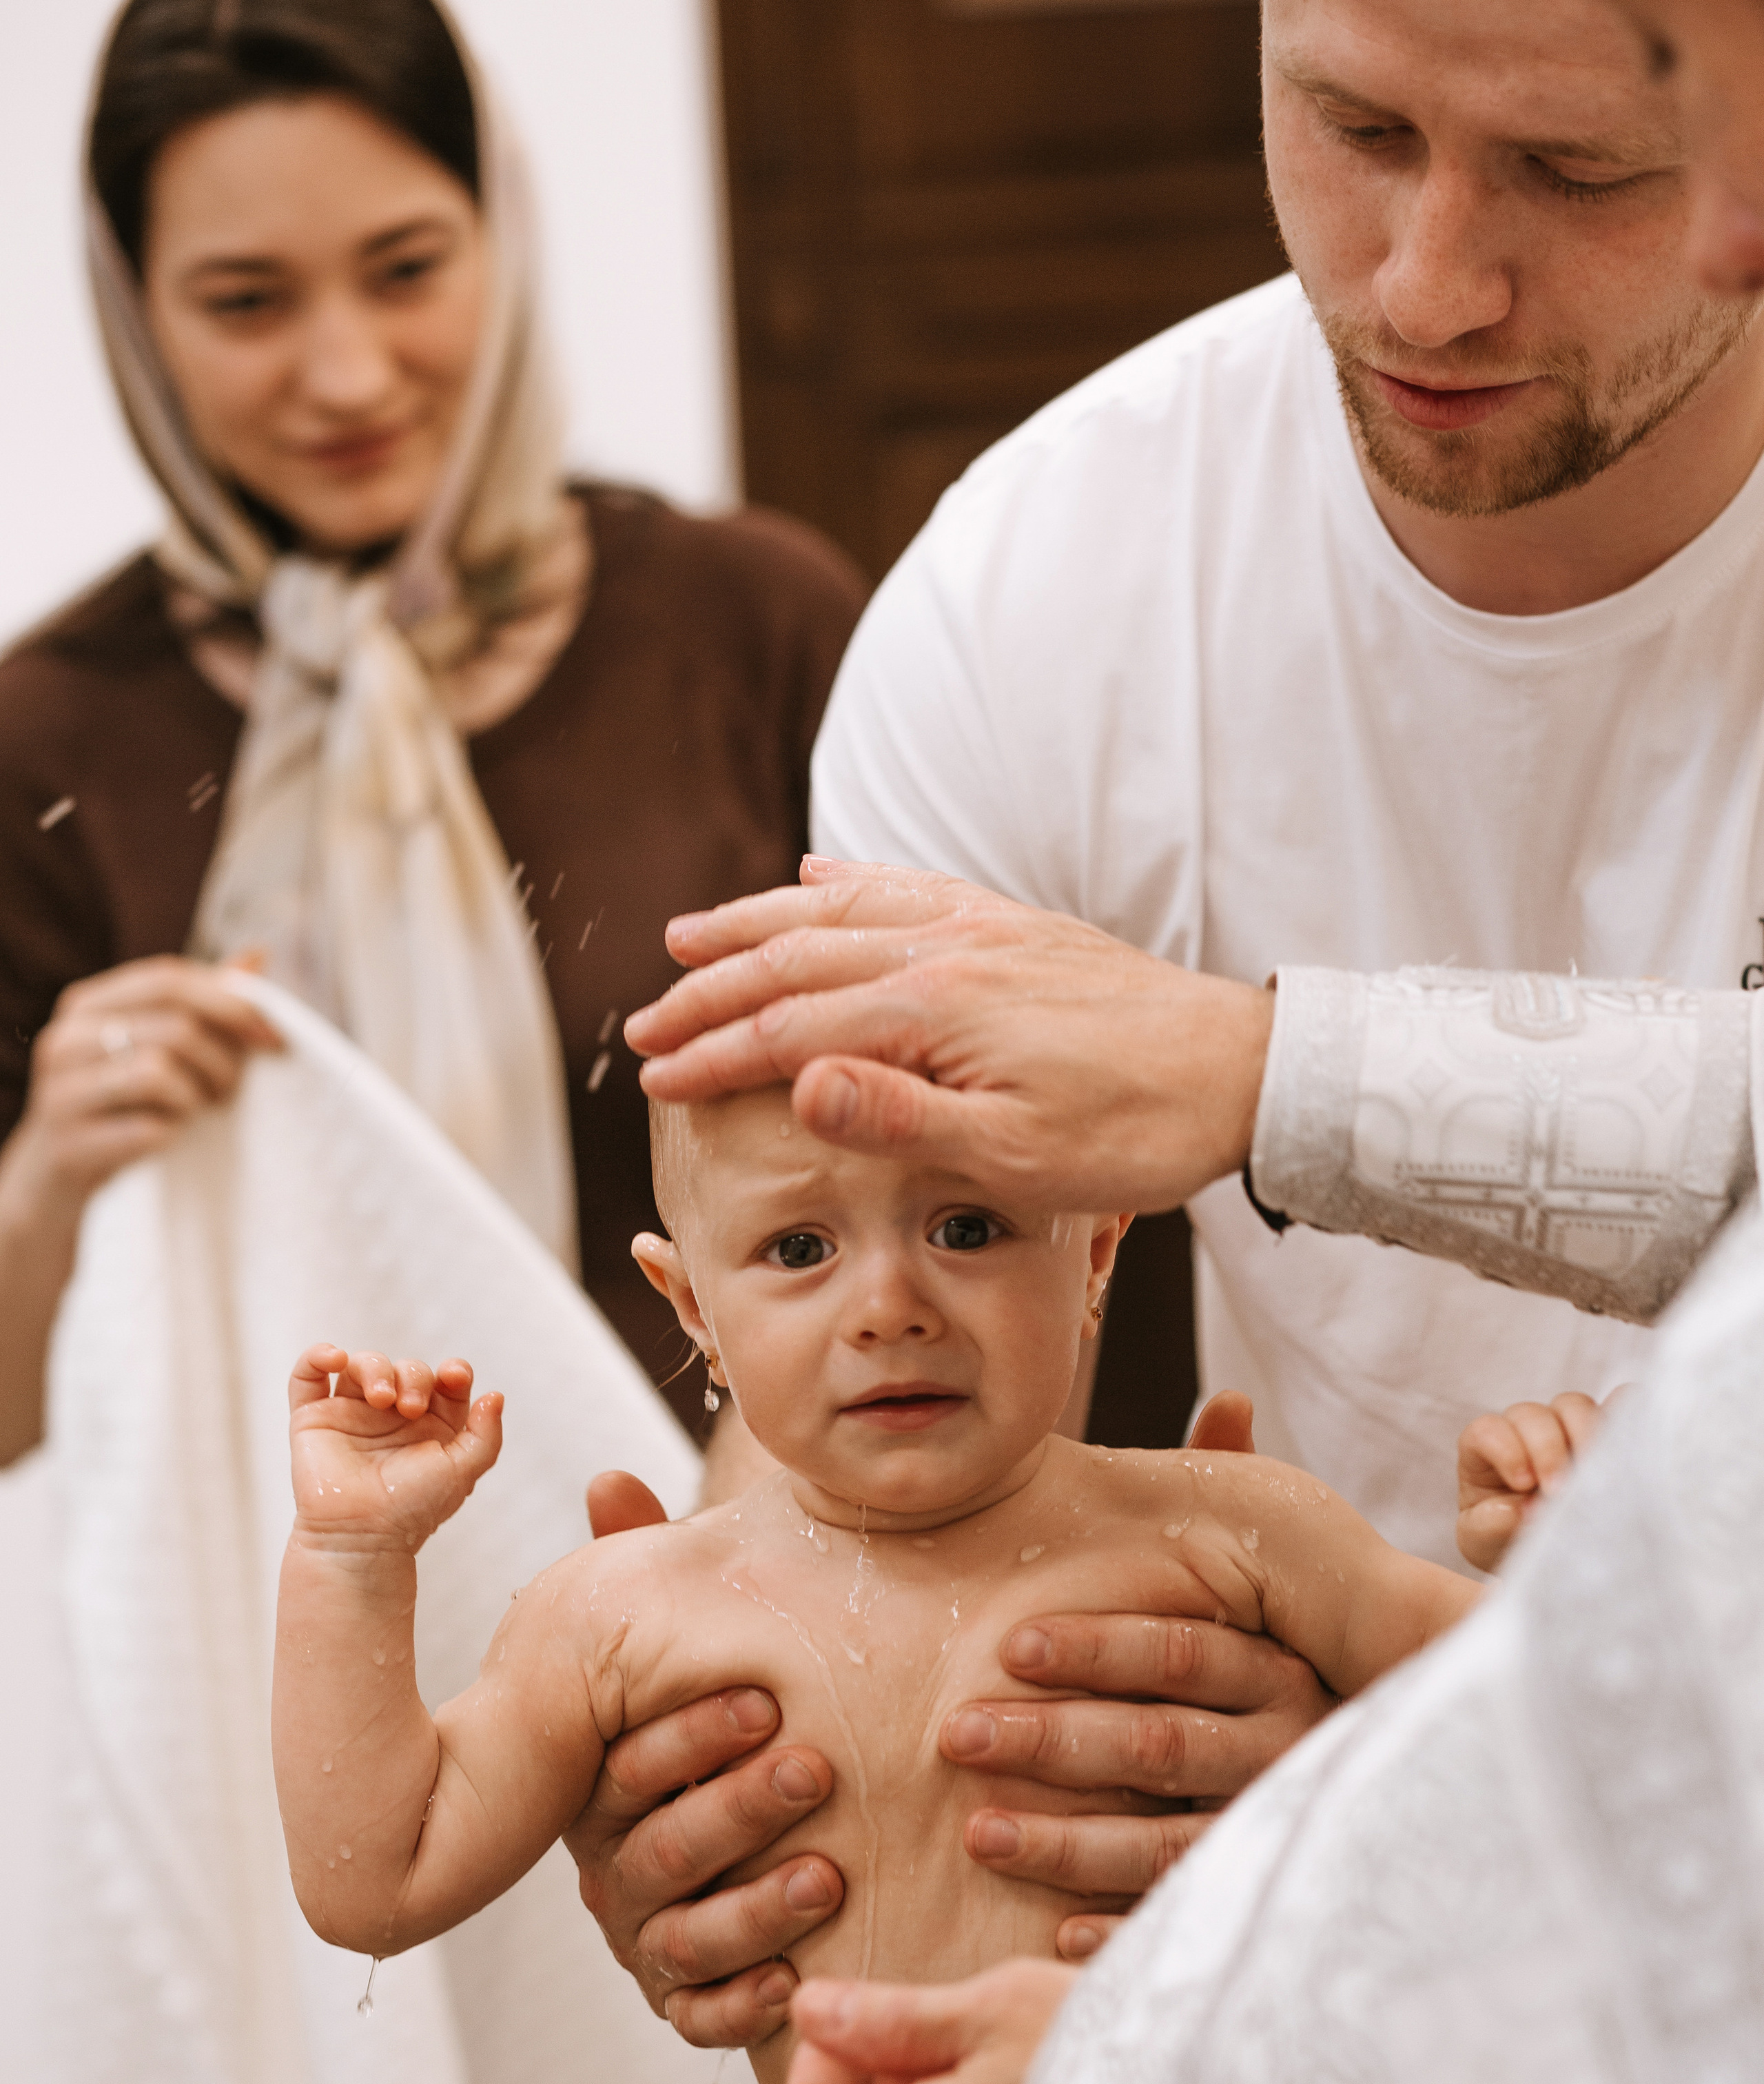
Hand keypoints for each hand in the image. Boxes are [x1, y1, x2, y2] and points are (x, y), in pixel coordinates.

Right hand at [2, 954, 281, 1225]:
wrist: (55, 1181)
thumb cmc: (120, 1107)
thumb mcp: (155, 1050)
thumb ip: (203, 1004)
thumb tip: (259, 954)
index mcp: (87, 1004)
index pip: (168, 978)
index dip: (231, 1003)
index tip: (274, 1038)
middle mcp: (65, 1039)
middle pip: (173, 1026)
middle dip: (222, 1059)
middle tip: (231, 1090)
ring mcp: (59, 1091)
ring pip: (160, 1072)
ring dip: (198, 1098)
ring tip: (199, 1111)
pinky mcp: (69, 1143)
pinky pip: (148, 1128)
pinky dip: (173, 1135)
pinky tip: (167, 1140)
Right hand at [287, 1344, 502, 1552]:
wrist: (363, 1536)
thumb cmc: (414, 1508)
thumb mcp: (463, 1471)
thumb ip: (486, 1434)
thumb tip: (495, 1395)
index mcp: (430, 1425)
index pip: (445, 1381)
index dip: (453, 1372)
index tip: (454, 1377)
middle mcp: (391, 1415)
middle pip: (407, 1368)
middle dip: (414, 1377)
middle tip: (412, 1408)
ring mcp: (351, 1414)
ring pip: (362, 1365)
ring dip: (375, 1368)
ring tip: (382, 1398)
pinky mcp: (314, 1418)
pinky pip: (308, 1376)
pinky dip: (318, 1357)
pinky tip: (335, 1357)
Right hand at [564, 1467, 845, 2045]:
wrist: (766, 1844)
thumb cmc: (722, 1728)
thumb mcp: (691, 1654)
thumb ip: (653, 1576)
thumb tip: (608, 1479)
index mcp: (608, 1786)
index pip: (628, 1764)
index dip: (688, 1733)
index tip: (764, 1697)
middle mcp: (618, 1867)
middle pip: (656, 1853)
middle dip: (734, 1810)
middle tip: (812, 1767)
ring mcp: (652, 1939)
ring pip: (684, 1940)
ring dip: (752, 1911)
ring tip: (825, 1874)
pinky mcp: (691, 2002)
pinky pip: (701, 2019)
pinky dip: (743, 2005)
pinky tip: (795, 1980)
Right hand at [626, 861, 1274, 1216]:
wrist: (1244, 1073)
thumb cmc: (1135, 1131)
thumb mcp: (1017, 1154)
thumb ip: (899, 1117)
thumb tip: (793, 1085)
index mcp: (935, 1012)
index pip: (792, 1031)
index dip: (715, 1055)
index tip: (654, 1079)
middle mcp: (947, 951)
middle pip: (798, 961)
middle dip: (711, 992)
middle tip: (643, 1023)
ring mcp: (981, 929)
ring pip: (840, 912)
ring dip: (758, 924)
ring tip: (691, 939)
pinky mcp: (1013, 927)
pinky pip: (908, 889)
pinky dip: (847, 882)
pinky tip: (815, 875)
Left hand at [946, 1389, 1332, 1959]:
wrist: (1390, 1774)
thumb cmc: (1286, 1661)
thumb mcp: (1276, 1579)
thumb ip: (1234, 1497)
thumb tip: (1227, 1398)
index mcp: (1279, 1667)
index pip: (1180, 1653)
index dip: (1096, 1646)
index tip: (1010, 1645)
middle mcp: (1286, 1746)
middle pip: (1158, 1743)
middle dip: (1051, 1741)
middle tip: (958, 1735)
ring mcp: (1274, 1824)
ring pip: (1163, 1838)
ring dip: (1066, 1841)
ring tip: (978, 1833)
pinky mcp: (1259, 1891)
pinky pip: (1186, 1915)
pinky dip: (1121, 1928)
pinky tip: (1053, 1932)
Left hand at [1456, 1389, 1616, 1572]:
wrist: (1529, 1549)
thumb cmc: (1498, 1534)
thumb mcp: (1483, 1536)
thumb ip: (1492, 1524)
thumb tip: (1520, 1511)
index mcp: (1485, 1448)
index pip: (1489, 1430)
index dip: (1507, 1450)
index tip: (1523, 1485)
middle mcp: (1523, 1431)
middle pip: (1534, 1415)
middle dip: (1548, 1448)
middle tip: (1559, 1490)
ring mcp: (1563, 1428)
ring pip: (1574, 1407)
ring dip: (1586, 1435)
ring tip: (1596, 1476)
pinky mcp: (1599, 1434)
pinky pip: (1614, 1409)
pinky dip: (1624, 1415)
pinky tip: (1634, 1439)